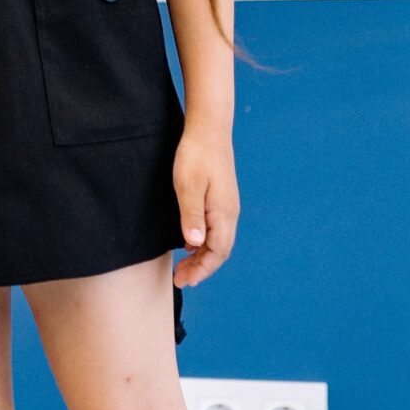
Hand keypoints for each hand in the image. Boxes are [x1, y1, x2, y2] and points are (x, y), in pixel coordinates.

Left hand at [172, 125, 239, 286]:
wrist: (208, 129)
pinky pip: (215, 230)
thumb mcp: (188, 186)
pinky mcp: (221, 199)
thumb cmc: (196, 156)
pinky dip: (203, 243)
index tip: (183, 280)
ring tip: (183, 267)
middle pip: (219, 251)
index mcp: (223, 214)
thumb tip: (195, 244)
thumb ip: (191, 216)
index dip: (201, 270)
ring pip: (218, 241)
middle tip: (179, 279)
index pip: (217, 253)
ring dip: (202, 257)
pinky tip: (189, 243)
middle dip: (201, 268)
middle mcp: (229, 214)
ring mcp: (227, 207)